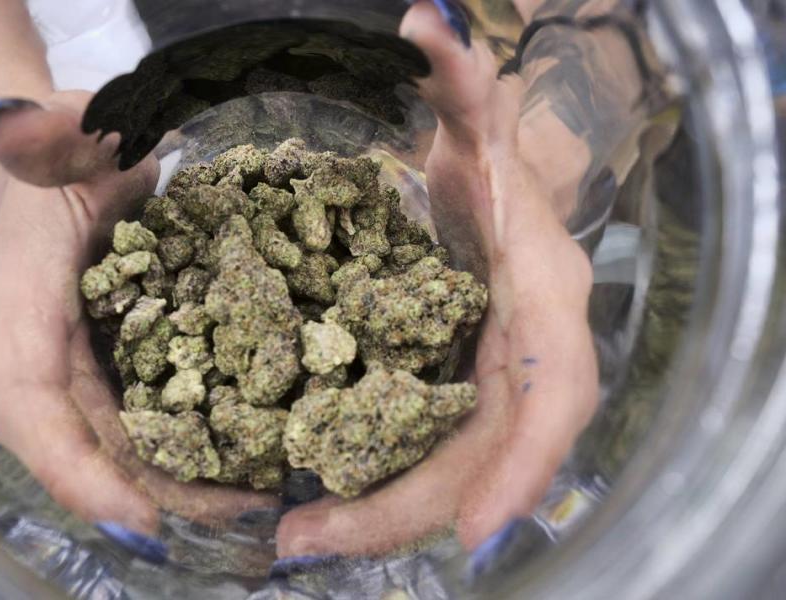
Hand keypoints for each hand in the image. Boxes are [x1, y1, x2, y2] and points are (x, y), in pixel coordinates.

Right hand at [0, 91, 277, 538]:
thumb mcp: (60, 134)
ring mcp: (80, 356)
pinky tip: (240, 456)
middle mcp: (44, 347)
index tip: (139, 512)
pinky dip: (187, 442)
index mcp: (21, 304)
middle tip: (231, 514)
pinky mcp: (116, 355)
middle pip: (84, 443)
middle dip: (152, 488)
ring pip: (118, 439)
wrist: (76, 153)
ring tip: (247, 499)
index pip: (30, 403)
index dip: (75, 464)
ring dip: (177, 477)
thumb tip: (21, 129)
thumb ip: (44, 138)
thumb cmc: (63, 144)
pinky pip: (146, 413)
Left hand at [275, 1, 598, 557]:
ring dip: (375, 515)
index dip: (524, 462)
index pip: (553, 392)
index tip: (476, 528)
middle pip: (482, 461)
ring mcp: (480, 382)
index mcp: (537, 296)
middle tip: (309, 543)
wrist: (485, 188)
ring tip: (294, 540)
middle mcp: (517, 354)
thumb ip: (457, 79)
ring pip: (443, 472)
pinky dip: (370, 487)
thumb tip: (425, 21)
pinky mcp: (442, 393)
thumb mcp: (472, 117)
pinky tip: (309, 507)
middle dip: (406, 510)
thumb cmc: (485, 155)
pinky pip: (414, 454)